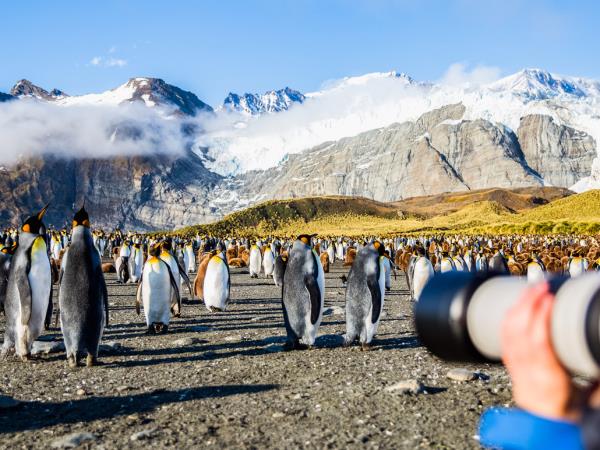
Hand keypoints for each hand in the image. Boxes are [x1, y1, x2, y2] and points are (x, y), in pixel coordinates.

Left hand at [501, 282, 579, 420]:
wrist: (544, 422)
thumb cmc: (567, 406)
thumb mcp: (588, 395)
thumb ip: (596, 376)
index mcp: (549, 379)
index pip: (539, 344)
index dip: (541, 319)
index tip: (549, 299)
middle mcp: (528, 371)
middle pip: (520, 331)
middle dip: (528, 304)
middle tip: (541, 286)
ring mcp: (515, 365)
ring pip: (509, 330)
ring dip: (519, 305)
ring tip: (532, 289)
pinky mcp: (509, 360)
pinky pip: (503, 334)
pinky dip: (510, 315)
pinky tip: (518, 304)